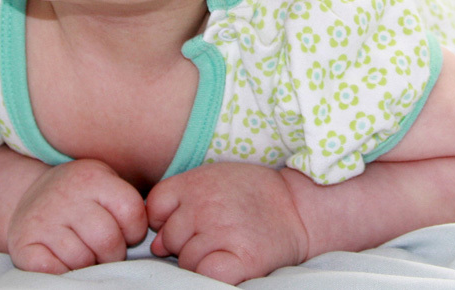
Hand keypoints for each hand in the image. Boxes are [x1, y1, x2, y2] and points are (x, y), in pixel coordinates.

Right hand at [7, 159, 147, 273]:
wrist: (28, 195)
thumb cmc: (79, 196)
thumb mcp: (104, 183)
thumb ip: (126, 202)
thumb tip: (152, 236)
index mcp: (92, 178)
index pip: (131, 211)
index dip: (134, 230)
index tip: (126, 233)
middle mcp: (66, 195)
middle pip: (108, 240)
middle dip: (113, 254)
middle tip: (105, 251)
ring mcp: (43, 219)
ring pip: (82, 259)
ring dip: (89, 264)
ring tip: (84, 252)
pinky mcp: (24, 243)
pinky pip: (54, 270)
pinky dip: (64, 272)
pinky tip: (63, 259)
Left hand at [146, 162, 309, 283]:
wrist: (299, 207)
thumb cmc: (253, 195)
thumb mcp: (214, 180)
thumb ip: (180, 202)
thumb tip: (158, 246)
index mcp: (195, 183)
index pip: (155, 208)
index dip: (167, 220)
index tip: (189, 223)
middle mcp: (204, 205)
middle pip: (169, 238)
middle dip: (186, 243)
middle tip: (216, 234)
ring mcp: (221, 231)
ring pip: (187, 261)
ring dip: (202, 261)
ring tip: (228, 245)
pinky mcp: (240, 259)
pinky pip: (206, 275)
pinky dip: (214, 274)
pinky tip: (230, 263)